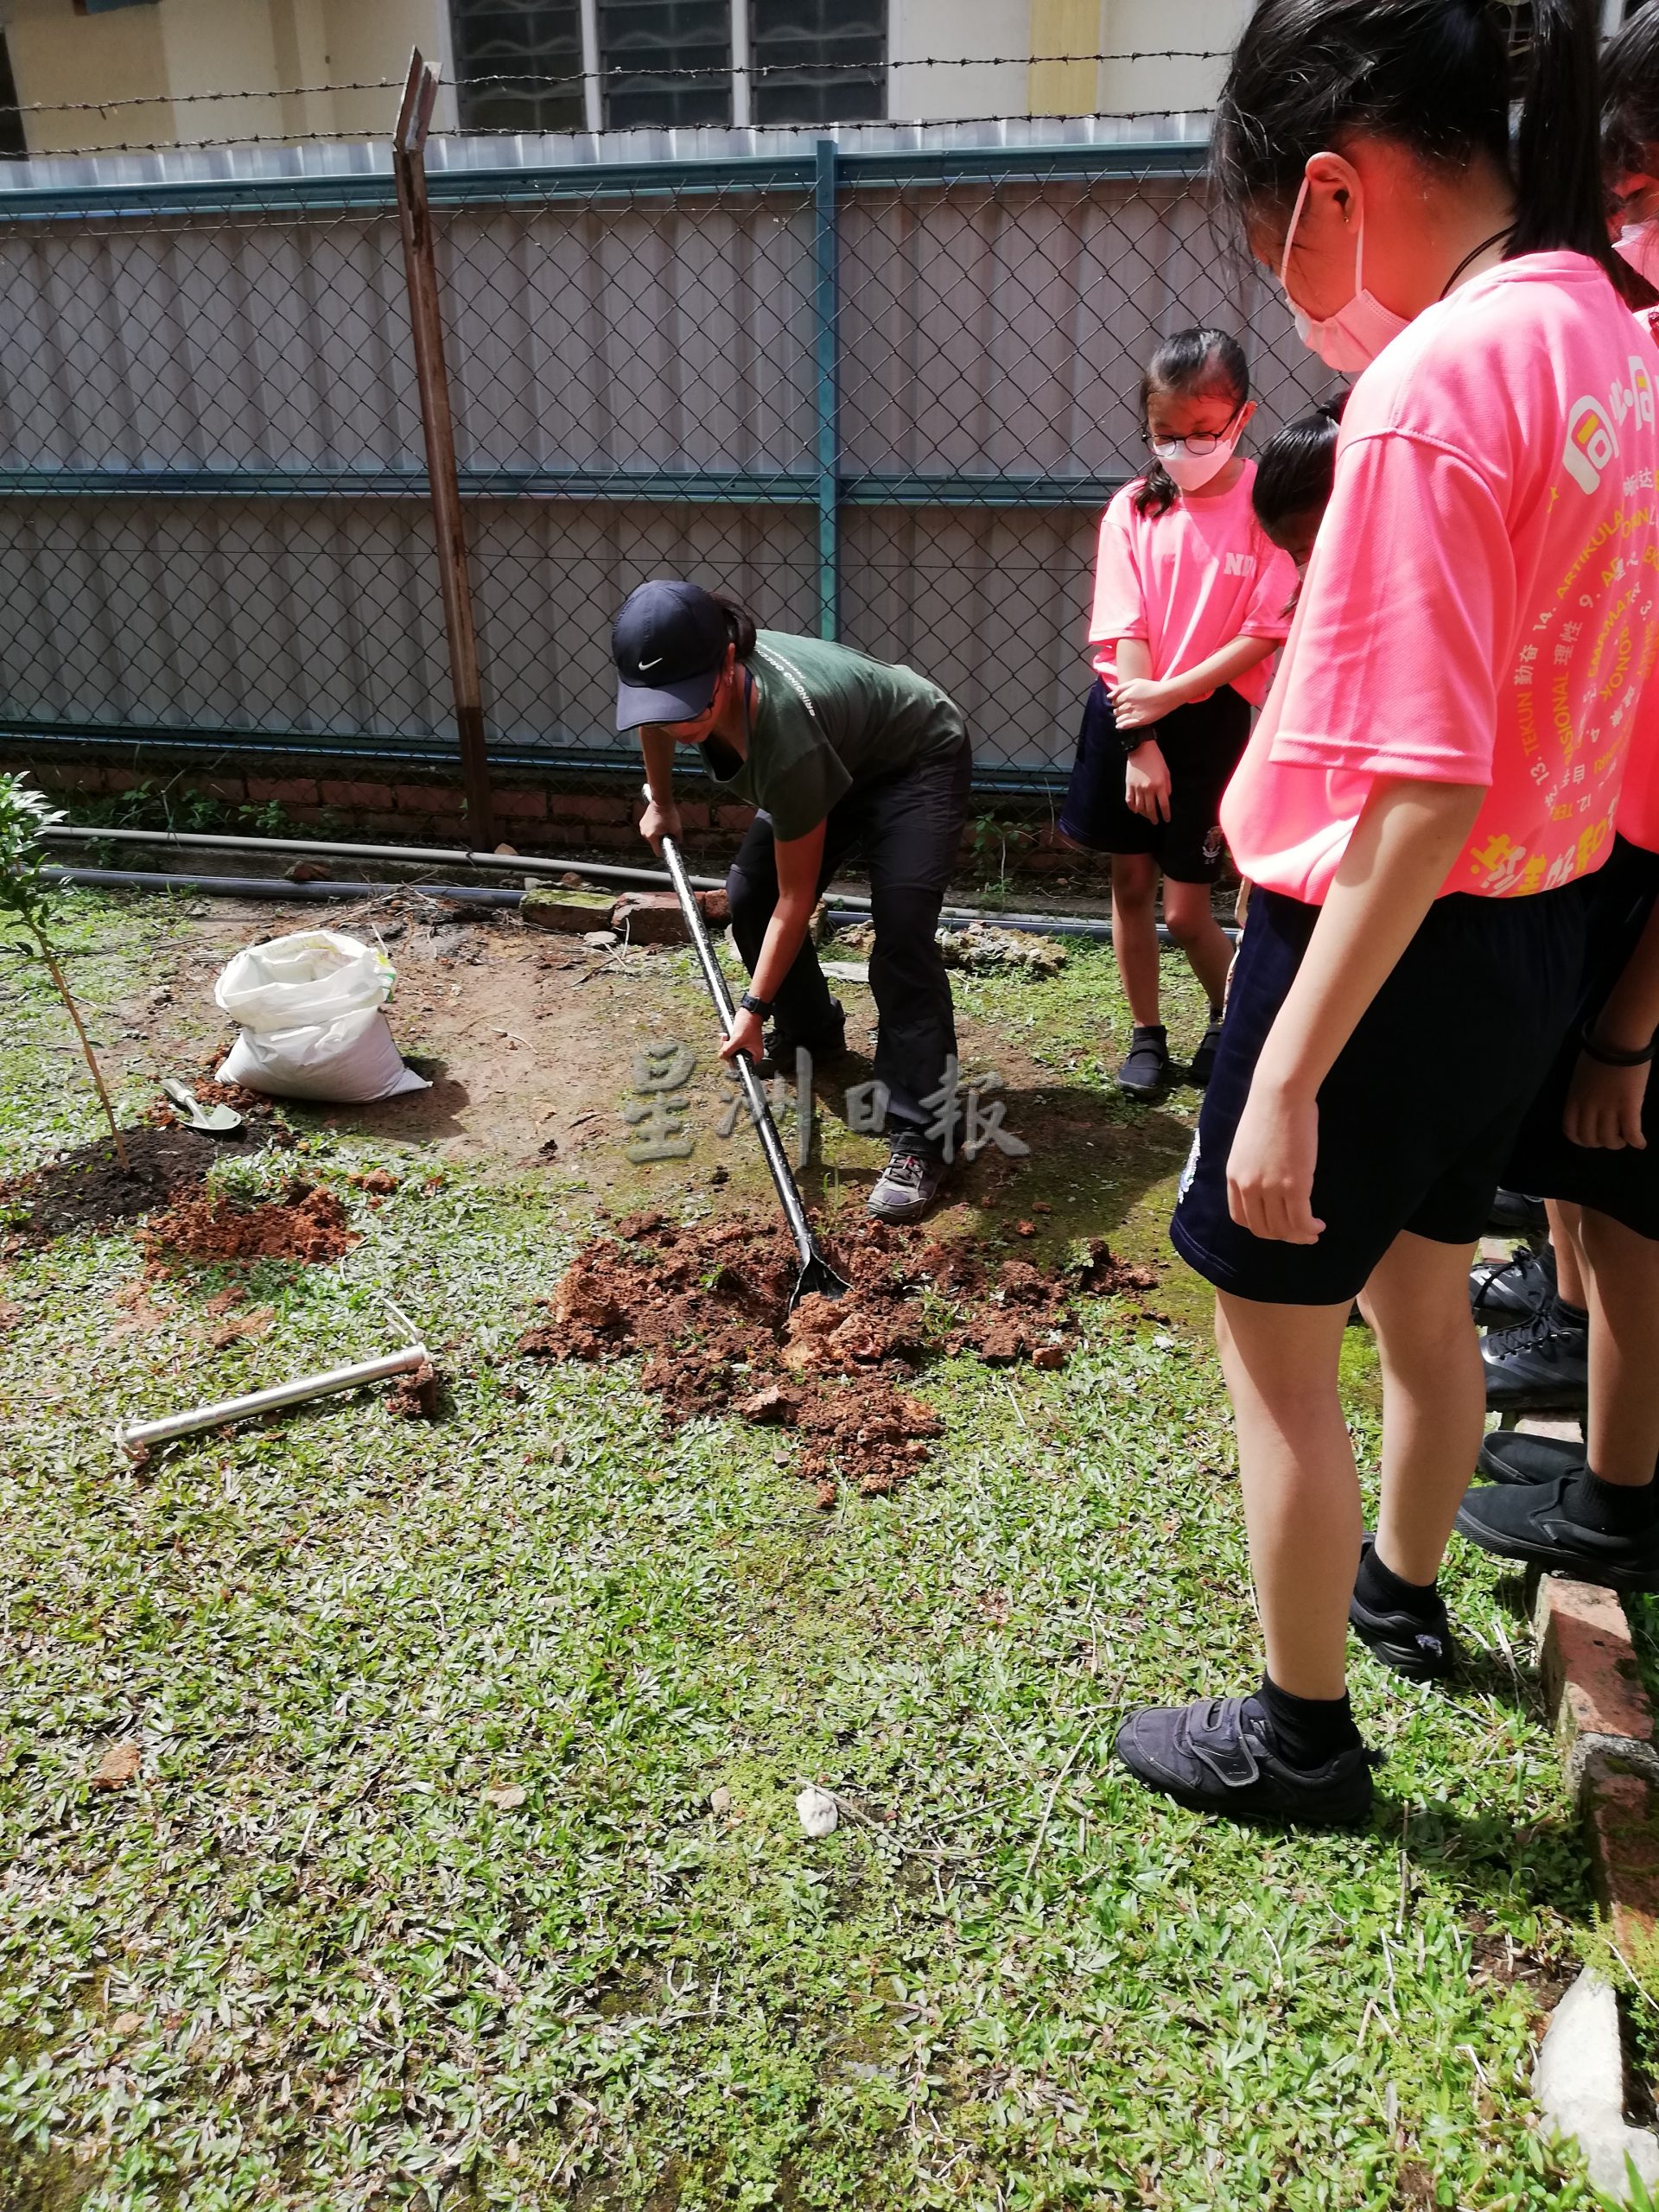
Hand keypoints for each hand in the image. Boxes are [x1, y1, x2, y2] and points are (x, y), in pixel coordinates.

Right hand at [638, 795, 682, 852]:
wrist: (661, 801)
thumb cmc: (668, 813)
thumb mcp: (677, 828)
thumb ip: (678, 839)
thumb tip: (678, 843)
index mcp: (652, 837)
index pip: (657, 851)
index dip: (664, 852)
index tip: (668, 849)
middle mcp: (645, 833)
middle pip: (654, 843)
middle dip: (661, 840)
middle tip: (668, 833)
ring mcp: (642, 827)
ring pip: (652, 836)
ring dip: (658, 834)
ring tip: (664, 826)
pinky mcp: (642, 822)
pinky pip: (649, 829)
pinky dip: (654, 828)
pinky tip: (660, 822)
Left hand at [721, 1008, 764, 1064]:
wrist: (748, 1013)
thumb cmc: (748, 1024)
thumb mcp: (737, 1039)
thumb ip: (728, 1050)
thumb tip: (721, 1056)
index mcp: (755, 1055)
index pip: (742, 1065)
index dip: (732, 1061)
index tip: (727, 1055)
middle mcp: (751, 1053)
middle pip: (735, 1059)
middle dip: (727, 1051)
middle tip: (727, 1042)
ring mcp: (746, 1048)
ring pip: (731, 1052)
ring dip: (726, 1045)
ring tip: (726, 1037)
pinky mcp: (741, 1043)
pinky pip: (731, 1046)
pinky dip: (727, 1042)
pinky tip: (727, 1036)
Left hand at [1111, 677, 1176, 731]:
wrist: (1167, 695)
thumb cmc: (1152, 687)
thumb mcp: (1135, 682)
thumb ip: (1120, 688)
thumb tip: (1109, 696)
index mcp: (1126, 695)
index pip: (1114, 701)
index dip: (1117, 702)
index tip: (1123, 702)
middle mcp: (1128, 705)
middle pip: (1116, 710)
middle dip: (1119, 710)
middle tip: (1126, 708)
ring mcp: (1134, 714)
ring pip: (1119, 719)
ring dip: (1120, 718)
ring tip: (1126, 715)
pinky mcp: (1140, 721)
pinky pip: (1125, 725)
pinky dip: (1121, 725)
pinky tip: (1121, 725)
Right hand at [1124, 740, 1171, 823]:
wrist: (1141, 749)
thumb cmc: (1156, 759)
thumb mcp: (1166, 772)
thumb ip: (1167, 786)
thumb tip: (1166, 798)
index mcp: (1159, 785)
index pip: (1164, 805)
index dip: (1166, 814)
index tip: (1167, 819)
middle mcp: (1148, 789)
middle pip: (1151, 809)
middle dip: (1154, 817)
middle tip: (1156, 821)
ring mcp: (1137, 788)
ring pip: (1140, 807)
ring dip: (1144, 814)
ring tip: (1147, 816)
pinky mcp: (1129, 785)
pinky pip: (1129, 801)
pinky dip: (1132, 808)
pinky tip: (1136, 810)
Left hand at [1225, 1076, 1325, 1242]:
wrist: (1280, 1095)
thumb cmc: (1268, 1112)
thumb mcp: (1247, 1145)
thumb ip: (1252, 1167)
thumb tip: (1267, 1180)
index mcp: (1233, 1177)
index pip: (1241, 1218)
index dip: (1260, 1227)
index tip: (1276, 1225)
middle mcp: (1248, 1187)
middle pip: (1262, 1229)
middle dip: (1282, 1236)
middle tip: (1299, 1233)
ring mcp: (1270, 1187)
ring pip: (1284, 1228)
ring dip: (1299, 1236)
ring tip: (1313, 1231)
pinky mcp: (1294, 1185)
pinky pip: (1301, 1219)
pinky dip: (1310, 1228)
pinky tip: (1319, 1225)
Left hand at [1565, 1050, 1649, 1148]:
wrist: (1618, 1039)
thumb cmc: (1600, 1052)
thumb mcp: (1580, 1077)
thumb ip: (1582, 1095)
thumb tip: (1588, 1108)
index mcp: (1574, 1099)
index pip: (1571, 1131)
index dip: (1582, 1140)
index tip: (1591, 1140)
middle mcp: (1589, 1108)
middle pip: (1590, 1139)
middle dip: (1600, 1144)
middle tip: (1611, 1138)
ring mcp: (1608, 1108)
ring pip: (1610, 1140)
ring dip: (1618, 1144)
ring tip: (1624, 1139)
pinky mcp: (1629, 1106)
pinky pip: (1631, 1133)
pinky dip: (1636, 1142)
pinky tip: (1640, 1143)